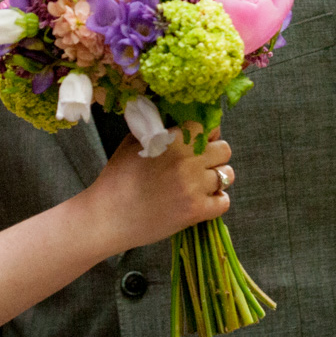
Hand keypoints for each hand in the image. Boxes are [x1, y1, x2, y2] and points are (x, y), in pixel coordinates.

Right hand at [85, 126, 232, 252]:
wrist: (108, 216)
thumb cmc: (117, 178)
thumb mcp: (133, 142)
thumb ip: (159, 128)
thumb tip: (177, 120)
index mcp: (173, 140)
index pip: (208, 127)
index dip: (206, 134)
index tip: (199, 141)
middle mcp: (188, 161)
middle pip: (225, 149)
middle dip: (214, 154)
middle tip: (201, 163)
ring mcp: (194, 187)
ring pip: (227, 175)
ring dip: (217, 177)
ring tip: (202, 183)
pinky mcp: (196, 212)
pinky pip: (224, 202)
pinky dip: (217, 201)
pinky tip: (204, 201)